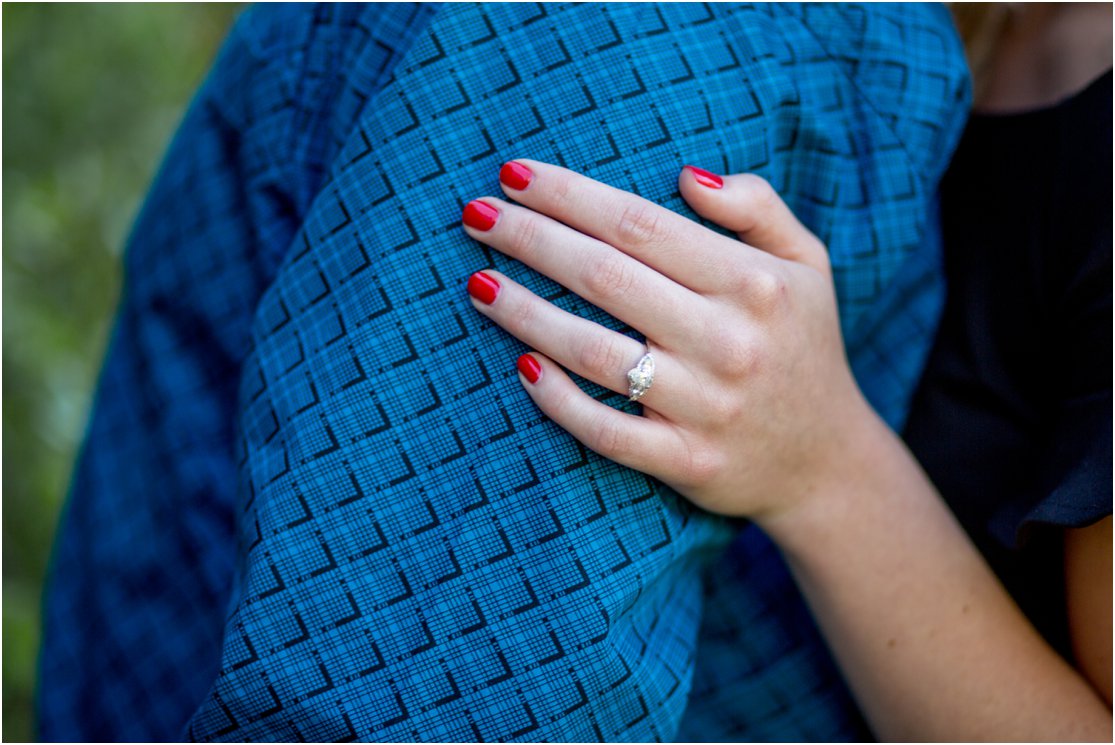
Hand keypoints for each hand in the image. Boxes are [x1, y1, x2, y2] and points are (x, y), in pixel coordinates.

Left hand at [461, 160, 876, 522]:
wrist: (825, 460)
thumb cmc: (801, 344)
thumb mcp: (806, 262)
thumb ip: (757, 206)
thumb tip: (685, 176)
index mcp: (754, 283)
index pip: (640, 224)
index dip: (570, 195)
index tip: (515, 174)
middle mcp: (729, 342)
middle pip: (605, 277)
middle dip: (530, 239)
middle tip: (476, 215)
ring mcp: (706, 407)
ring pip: (594, 353)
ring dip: (526, 314)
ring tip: (478, 283)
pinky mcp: (685, 462)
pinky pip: (605, 431)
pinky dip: (558, 399)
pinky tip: (520, 366)